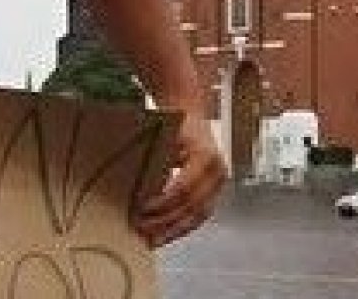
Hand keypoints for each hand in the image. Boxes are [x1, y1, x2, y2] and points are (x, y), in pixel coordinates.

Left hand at [135, 110, 225, 247]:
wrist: (193, 118)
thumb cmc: (176, 125)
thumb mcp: (166, 136)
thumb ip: (157, 159)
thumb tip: (138, 186)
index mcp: (205, 155)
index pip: (184, 186)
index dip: (163, 202)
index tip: (142, 209)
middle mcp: (217, 172)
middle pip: (191, 205)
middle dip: (165, 219)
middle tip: (141, 227)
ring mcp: (219, 185)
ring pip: (198, 216)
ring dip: (173, 230)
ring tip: (151, 239)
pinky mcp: (215, 194)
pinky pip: (199, 217)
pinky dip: (181, 228)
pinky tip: (164, 235)